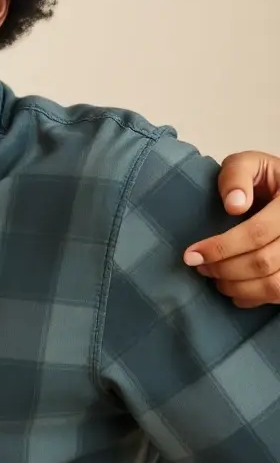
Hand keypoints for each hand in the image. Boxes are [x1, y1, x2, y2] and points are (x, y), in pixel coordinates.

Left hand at [184, 151, 279, 307]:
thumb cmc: (263, 179)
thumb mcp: (249, 164)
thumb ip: (237, 176)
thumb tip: (234, 205)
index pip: (258, 233)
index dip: (222, 247)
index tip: (190, 255)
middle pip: (264, 262)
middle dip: (225, 269)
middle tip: (199, 267)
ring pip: (275, 285)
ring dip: (238, 287)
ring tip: (215, 278)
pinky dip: (255, 298)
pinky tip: (235, 290)